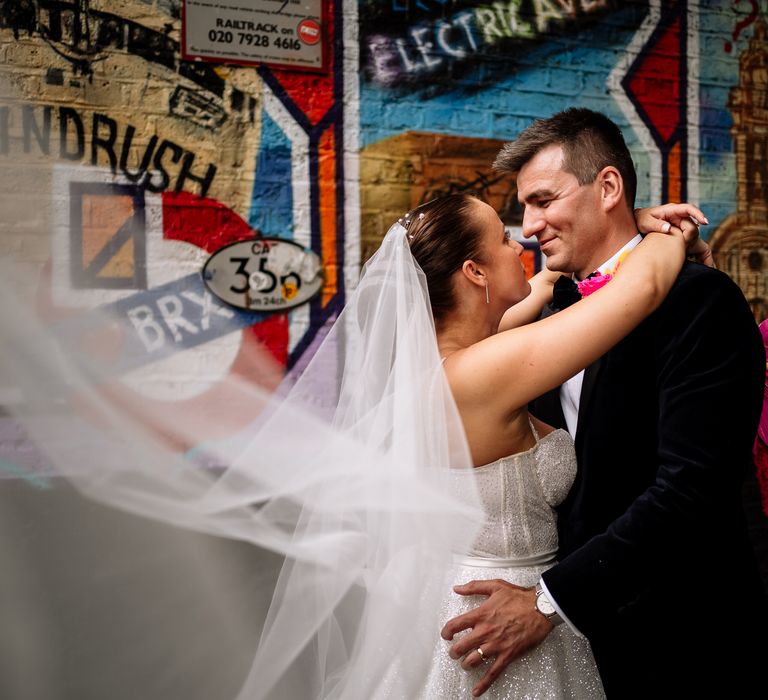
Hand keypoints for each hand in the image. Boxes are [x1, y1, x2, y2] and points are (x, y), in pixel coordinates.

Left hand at [440, 580, 551, 696]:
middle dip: (454, 651)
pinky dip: (483, 683)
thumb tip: (457, 588)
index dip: (447, 632)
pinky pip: (493, 672)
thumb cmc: (519, 597)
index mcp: (481, 614)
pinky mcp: (507, 655)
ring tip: (465, 663)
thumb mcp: (495, 586)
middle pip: (461, 646)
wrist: (540, 609)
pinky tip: (476, 690)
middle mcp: (485, 631)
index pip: (455, 625)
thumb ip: (474, 587)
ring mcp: (496, 645)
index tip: (446, 635)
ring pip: (473, 660)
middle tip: (454, 652)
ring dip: (465, 664)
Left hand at [634, 202, 714, 267]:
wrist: (637, 223)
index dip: (698, 214)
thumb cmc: (641, 219)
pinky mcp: (679, 231)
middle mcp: (678, 216)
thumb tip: (668, 228)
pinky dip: (686, 244)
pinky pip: (687, 237)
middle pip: (692, 224)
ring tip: (679, 249)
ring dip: (687, 242)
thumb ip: (656, 225)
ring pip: (691, 233)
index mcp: (672, 210)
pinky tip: (684, 252)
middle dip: (689, 235)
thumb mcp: (645, 222)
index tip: (705, 222)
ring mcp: (680, 223)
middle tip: (682, 245)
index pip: (689, 209)